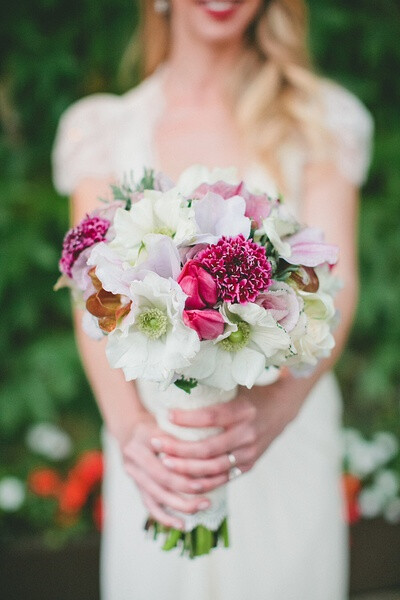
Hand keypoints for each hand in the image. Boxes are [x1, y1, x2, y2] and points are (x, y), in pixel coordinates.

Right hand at [120, 413, 228, 528]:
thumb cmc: (156, 422)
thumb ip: (181, 435)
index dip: (186, 466)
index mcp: (143, 436)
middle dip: (187, 488)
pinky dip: (165, 517)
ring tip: (202, 507)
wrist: (129, 428)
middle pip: (162, 478)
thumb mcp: (167, 421)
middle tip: (209, 492)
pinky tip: (182, 525)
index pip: (166, 454)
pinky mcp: (136, 486)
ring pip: (156, 495)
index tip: (208, 471)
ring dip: (180, 505)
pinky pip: (150, 505)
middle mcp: (134, 457)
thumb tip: (209, 450)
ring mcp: (133, 474)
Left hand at [153, 384, 303, 481]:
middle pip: (208, 448)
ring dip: (186, 468)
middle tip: (156, 444)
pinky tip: (182, 479)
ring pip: (213, 468)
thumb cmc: (250, 394)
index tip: (167, 415)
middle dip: (179, 449)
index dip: (188, 419)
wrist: (281, 409)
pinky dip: (201, 481)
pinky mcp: (248, 466)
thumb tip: (177, 381)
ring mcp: (249, 453)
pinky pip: (222, 478)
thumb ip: (212, 390)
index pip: (211, 417)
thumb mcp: (236, 386)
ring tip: (164, 463)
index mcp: (244, 410)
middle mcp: (248, 433)